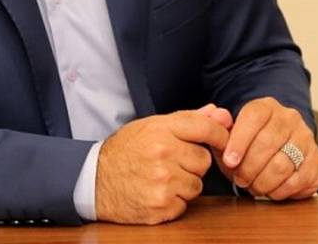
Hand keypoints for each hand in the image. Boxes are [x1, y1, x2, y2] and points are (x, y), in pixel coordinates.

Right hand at [95, 105, 231, 223]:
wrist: (94, 180)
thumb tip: (219, 112)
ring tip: (162, 177)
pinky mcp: (161, 205)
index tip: (223, 139)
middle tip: (172, 162)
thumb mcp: (150, 126)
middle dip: (193, 163)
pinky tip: (156, 192)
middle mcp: (163, 153)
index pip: (205, 127)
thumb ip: (187, 119)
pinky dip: (174, 201)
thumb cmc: (124, 151)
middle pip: (204, 160)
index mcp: (160, 130)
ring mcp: (163, 181)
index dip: (220, 133)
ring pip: (196, 184)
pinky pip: (184, 204)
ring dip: (185, 184)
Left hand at [217, 97, 317, 199]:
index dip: (239, 141)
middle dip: (249, 167)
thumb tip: (217, 115)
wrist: (278, 148)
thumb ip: (220, 126)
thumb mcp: (230, 134)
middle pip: (268, 143)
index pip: (253, 118)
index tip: (229, 161)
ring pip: (283, 164)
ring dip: (264, 182)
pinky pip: (298, 180)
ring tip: (254, 186)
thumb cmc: (248, 144)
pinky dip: (281, 191)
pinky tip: (271, 190)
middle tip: (240, 179)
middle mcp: (289, 118)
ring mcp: (305, 138)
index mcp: (266, 107)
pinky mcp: (316, 160)